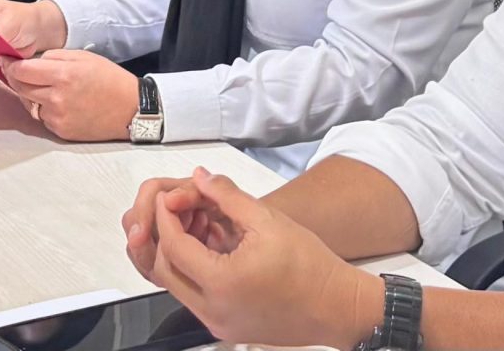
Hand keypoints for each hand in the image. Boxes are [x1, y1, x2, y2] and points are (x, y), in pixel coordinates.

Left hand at [3, 50, 139, 140]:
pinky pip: (42, 117)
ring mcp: (58, 117)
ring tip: (42, 86)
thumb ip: (54, 57)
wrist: (130, 109)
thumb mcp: (83, 57)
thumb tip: (31, 61)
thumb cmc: (109, 79)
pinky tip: (57, 102)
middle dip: (15, 79)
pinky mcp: (61, 131)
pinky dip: (44, 108)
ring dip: (29, 94)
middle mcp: (57, 98)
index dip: (10, 65)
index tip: (5, 61)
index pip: (22, 71)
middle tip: (16, 72)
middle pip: (20, 88)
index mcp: (63, 76)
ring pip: (29, 104)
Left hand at [141, 168, 383, 350]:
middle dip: (167, 238)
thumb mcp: (267, 220)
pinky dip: (197, 273)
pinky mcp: (227, 327)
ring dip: (181, 255)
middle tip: (180, 212)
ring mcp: (219, 323)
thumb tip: (200, 177)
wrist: (337, 306)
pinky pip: (197, 298)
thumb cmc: (309, 265)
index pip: (174, 247)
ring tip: (202, 228)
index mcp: (222, 283)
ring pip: (179, 286)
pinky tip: (216, 250)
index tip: (170, 198)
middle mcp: (213, 311)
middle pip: (166, 271)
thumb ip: (227, 196)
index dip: (166, 218)